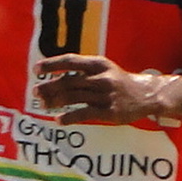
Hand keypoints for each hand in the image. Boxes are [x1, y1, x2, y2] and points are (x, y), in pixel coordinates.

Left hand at [32, 55, 171, 124]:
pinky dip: (68, 117)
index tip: (36, 68)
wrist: (146, 95)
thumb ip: (81, 73)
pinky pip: (84, 114)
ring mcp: (105, 94)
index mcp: (98, 64)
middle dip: (49, 86)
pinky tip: (58, 120)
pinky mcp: (109, 111)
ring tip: (43, 105)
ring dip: (55, 101)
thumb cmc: (117, 83)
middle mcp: (102, 77)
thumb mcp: (103, 71)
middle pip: (69, 81)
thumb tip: (52, 79)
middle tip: (35, 92)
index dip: (52, 64)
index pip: (71, 61)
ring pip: (73, 97)